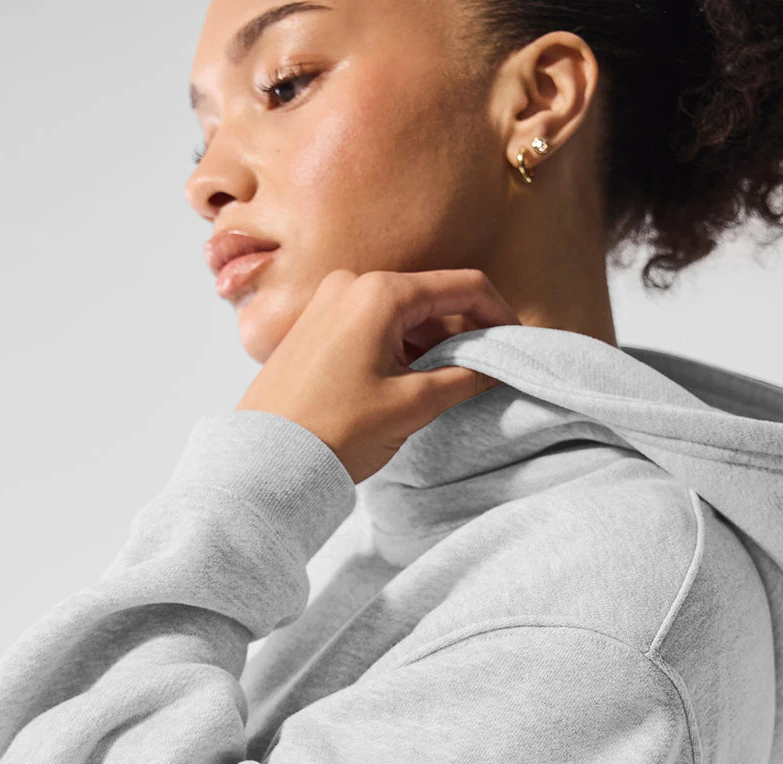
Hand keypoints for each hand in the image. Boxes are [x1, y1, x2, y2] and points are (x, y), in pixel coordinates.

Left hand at [235, 268, 520, 484]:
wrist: (265, 460)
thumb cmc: (332, 431)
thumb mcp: (412, 405)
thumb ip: (464, 378)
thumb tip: (496, 367)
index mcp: (379, 293)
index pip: (462, 286)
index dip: (499, 313)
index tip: (517, 342)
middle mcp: (351, 284)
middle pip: (431, 298)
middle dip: (463, 333)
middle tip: (484, 373)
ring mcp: (328, 303)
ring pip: (403, 315)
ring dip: (431, 345)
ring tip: (446, 388)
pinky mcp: (315, 327)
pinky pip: (373, 326)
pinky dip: (400, 349)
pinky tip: (409, 385)